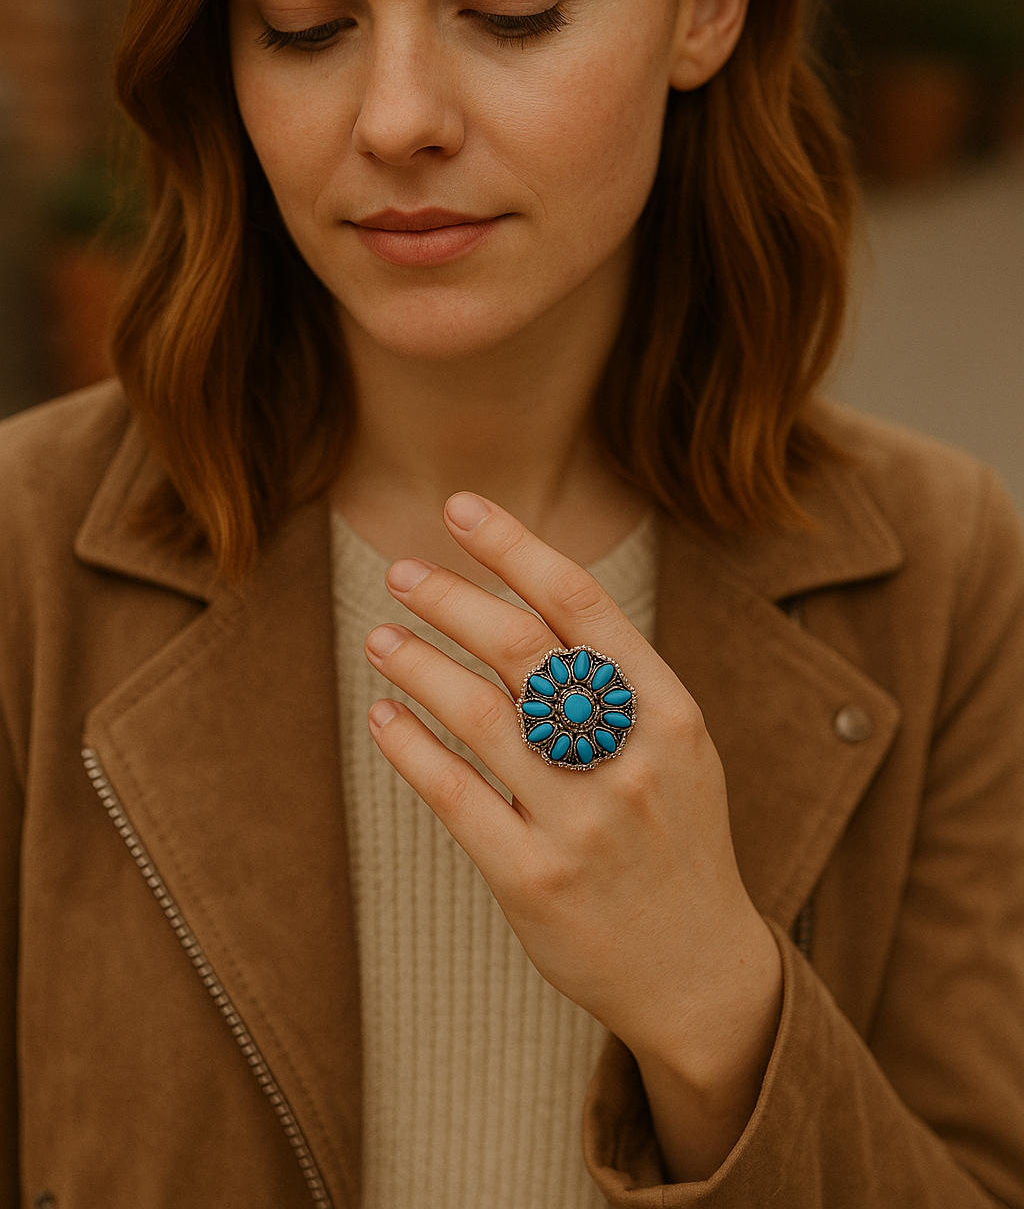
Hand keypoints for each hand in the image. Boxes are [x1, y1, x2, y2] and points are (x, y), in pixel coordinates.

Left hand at [363, 491, 781, 1180]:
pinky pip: (453, 794)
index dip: (515, 547)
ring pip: (477, 713)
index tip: (460, 507)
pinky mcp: (532, 880)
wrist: (698, 970)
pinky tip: (385, 715)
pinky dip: (409, 745)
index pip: (582, 603)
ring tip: (379, 637)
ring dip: (419, 663)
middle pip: (521, 647)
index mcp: (669, 712)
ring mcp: (580, 823)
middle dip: (451, 597)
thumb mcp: (676, 747)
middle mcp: (628, 760)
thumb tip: (525, 594)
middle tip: (402, 571)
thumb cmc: (676, 838)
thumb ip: (617, 680)